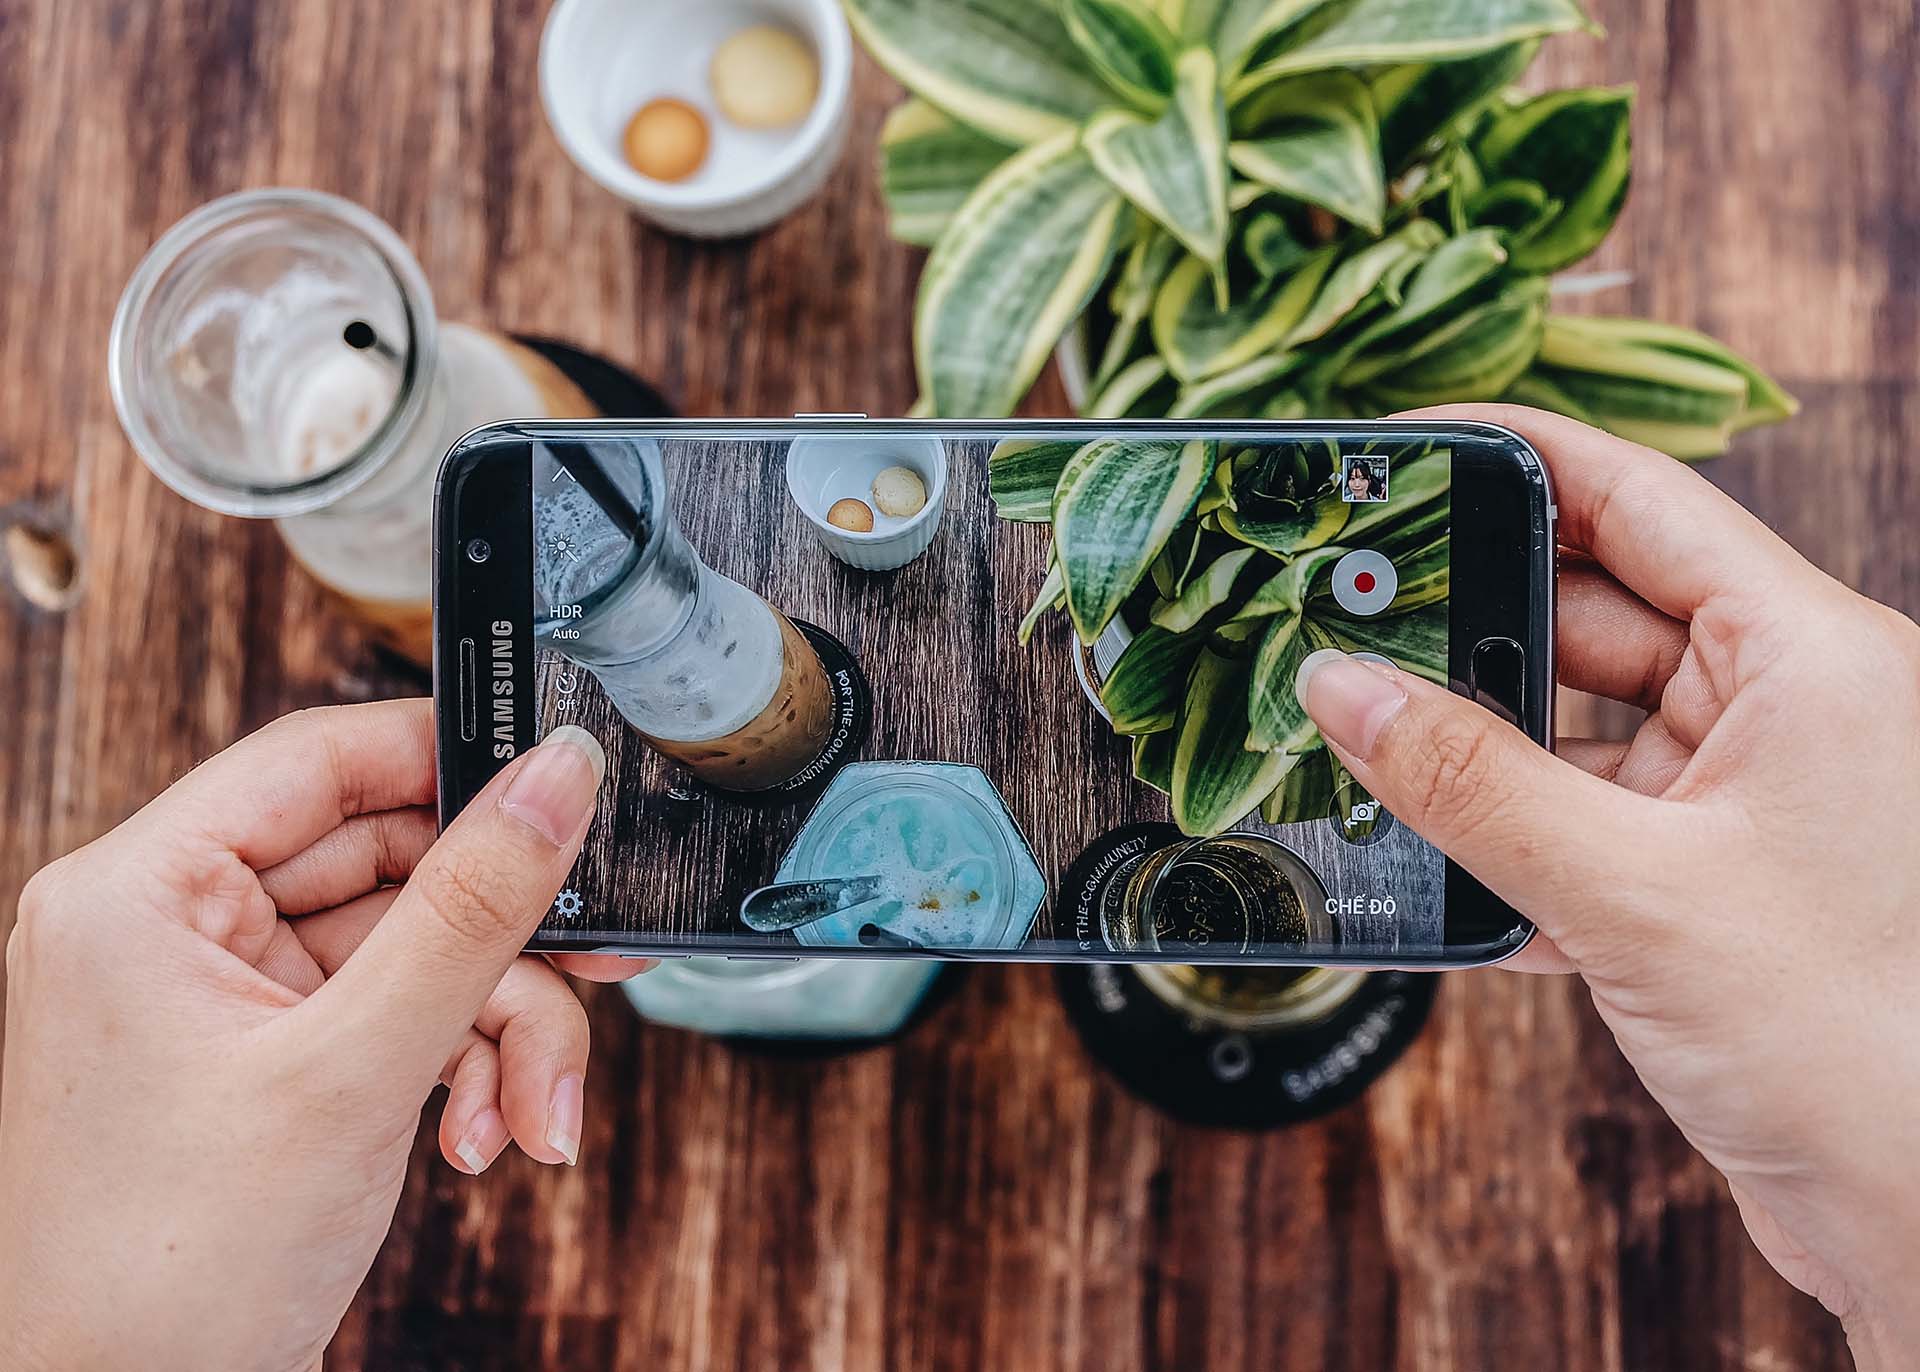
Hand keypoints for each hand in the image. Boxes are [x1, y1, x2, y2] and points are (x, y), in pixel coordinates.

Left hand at [0, 701, 643, 1371]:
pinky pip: (398, 1015)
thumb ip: (471, 910)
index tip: (561, 786)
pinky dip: (462, 1067)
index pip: (321, 760)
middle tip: (591, 968)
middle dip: (500, 947)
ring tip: (535, 1112)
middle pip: (392, 865)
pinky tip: (488, 1136)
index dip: (452, 763)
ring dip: (498, 1028)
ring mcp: (225, 999)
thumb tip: (555, 779)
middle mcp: (174, 929)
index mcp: (140, 893)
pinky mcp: (271, 1059)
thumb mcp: (353, 1069)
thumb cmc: (173, 1272)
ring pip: (414, 949)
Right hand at [1295, 406, 1919, 1367]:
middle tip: (1340, 615)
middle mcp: (1789, 708)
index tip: (1404, 447)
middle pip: (1596, 611)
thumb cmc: (1853, 1045)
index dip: (1518, 456)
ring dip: (1482, 749)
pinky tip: (1433, 863)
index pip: (1642, 503)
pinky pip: (1588, 820)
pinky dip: (1513, 838)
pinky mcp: (1718, 883)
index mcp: (1811, 657)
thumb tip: (1339, 689)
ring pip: (1580, 727)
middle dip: (1471, 620)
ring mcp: (1753, 798)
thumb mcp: (1629, 891)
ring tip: (1362, 742)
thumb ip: (1470, 782)